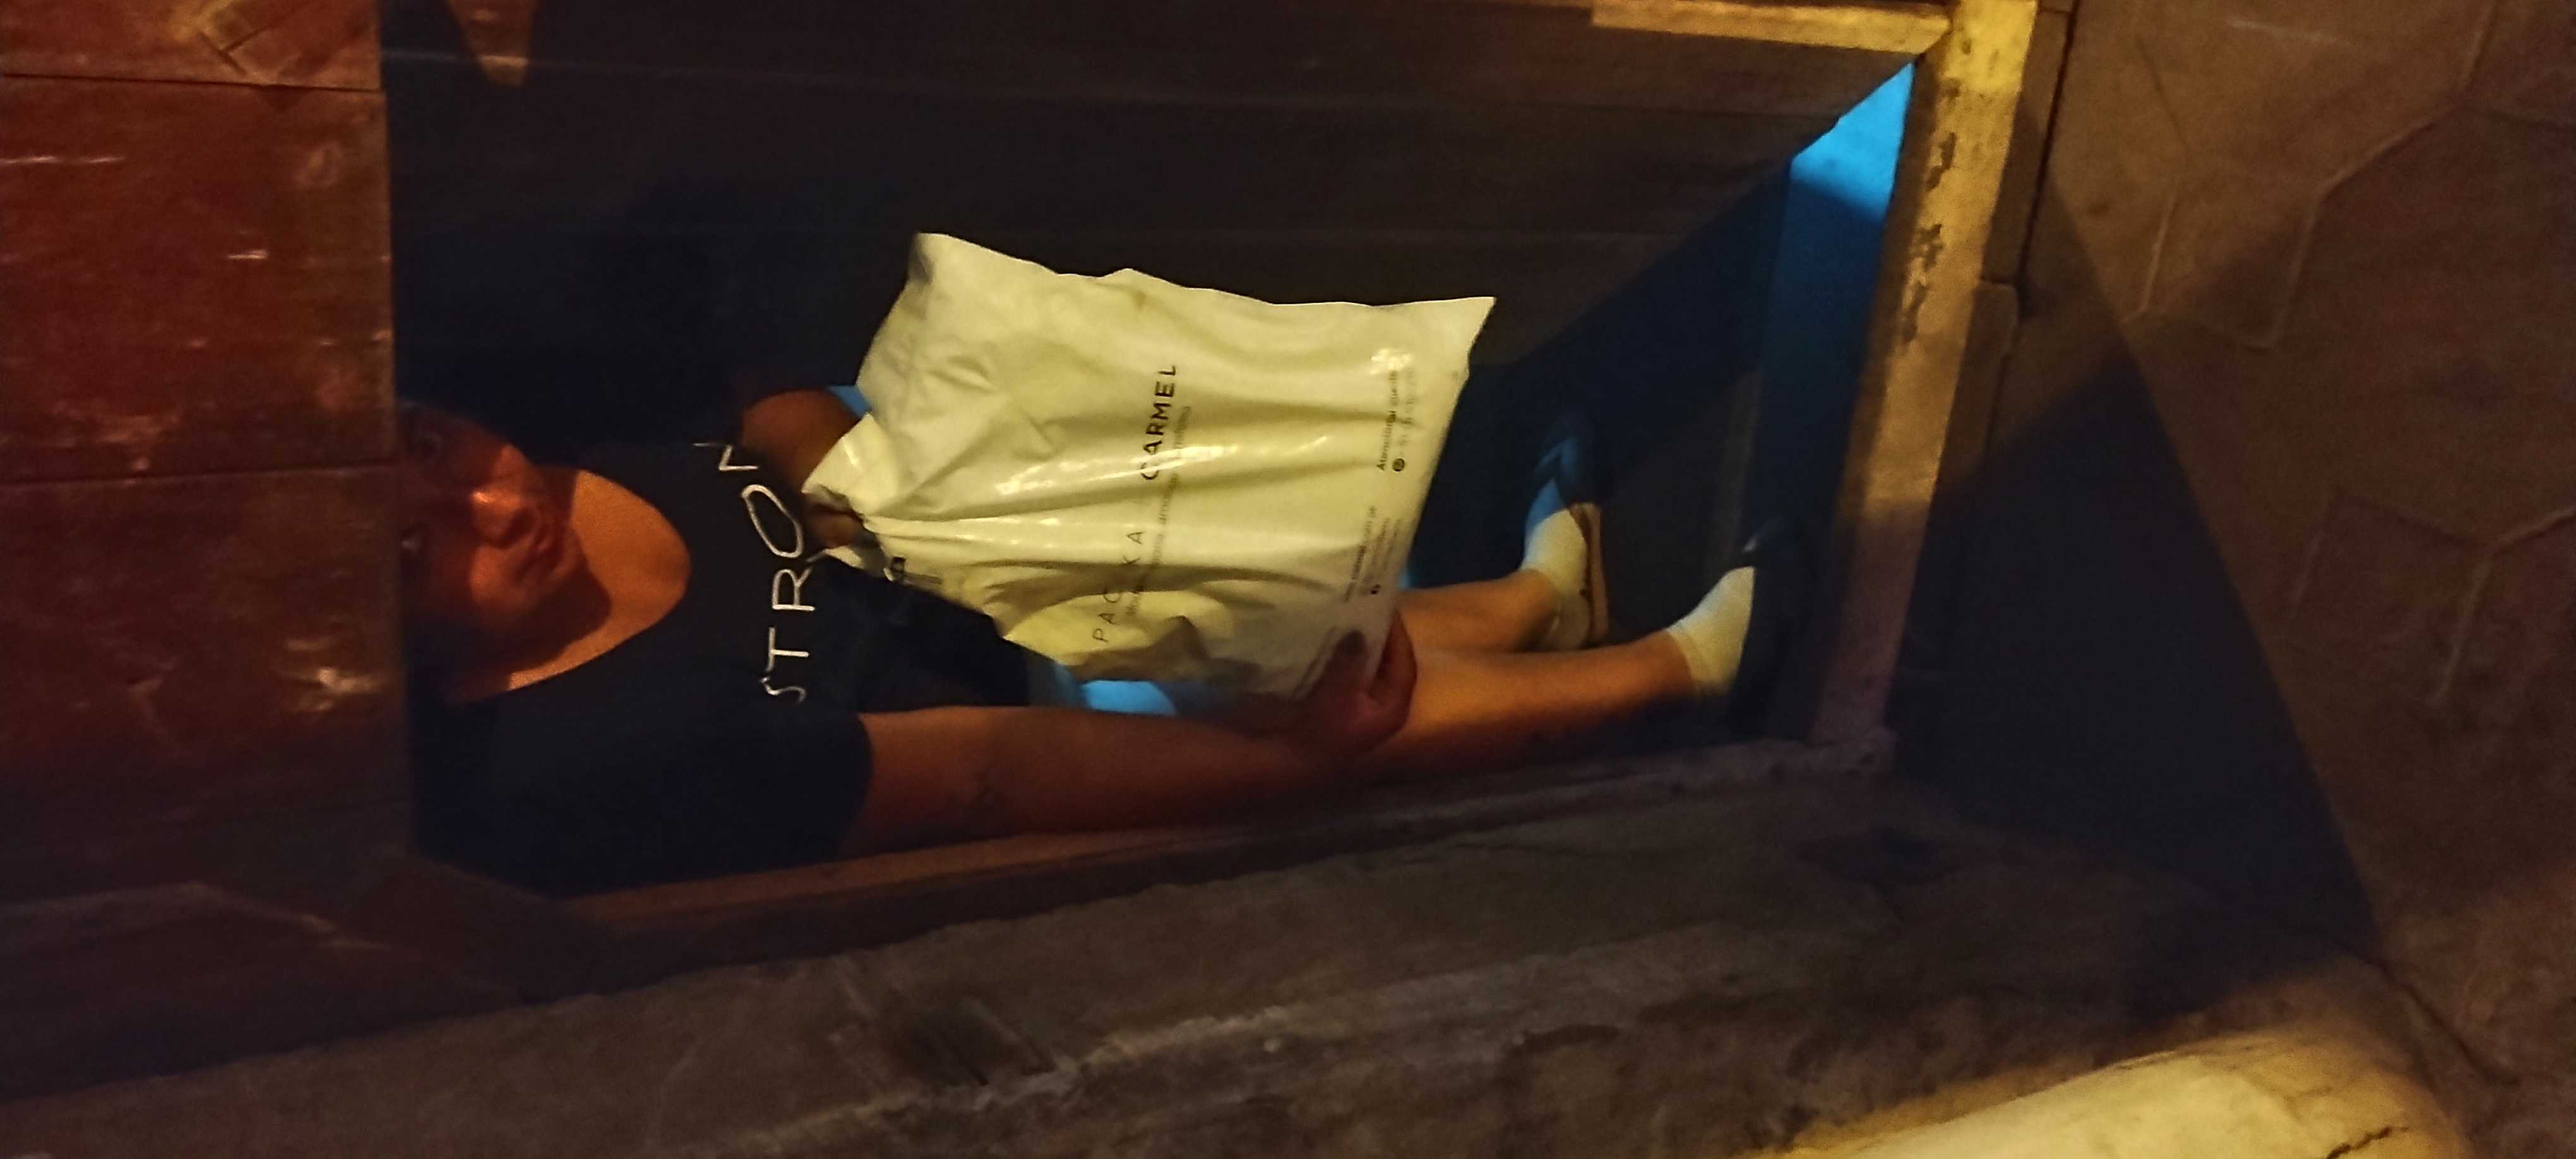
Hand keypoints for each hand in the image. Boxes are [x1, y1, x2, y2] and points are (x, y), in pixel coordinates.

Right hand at [1281, 616, 1417, 766]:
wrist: (1287, 762)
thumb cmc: (1317, 733)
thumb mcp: (1335, 695)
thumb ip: (1349, 661)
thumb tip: (1359, 630)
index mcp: (1392, 708)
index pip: (1405, 662)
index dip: (1398, 633)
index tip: (1386, 605)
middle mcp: (1383, 706)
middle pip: (1390, 662)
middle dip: (1380, 635)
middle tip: (1368, 603)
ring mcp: (1364, 706)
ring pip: (1370, 666)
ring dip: (1361, 642)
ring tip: (1351, 612)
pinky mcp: (1344, 704)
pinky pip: (1351, 672)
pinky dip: (1346, 654)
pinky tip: (1334, 635)